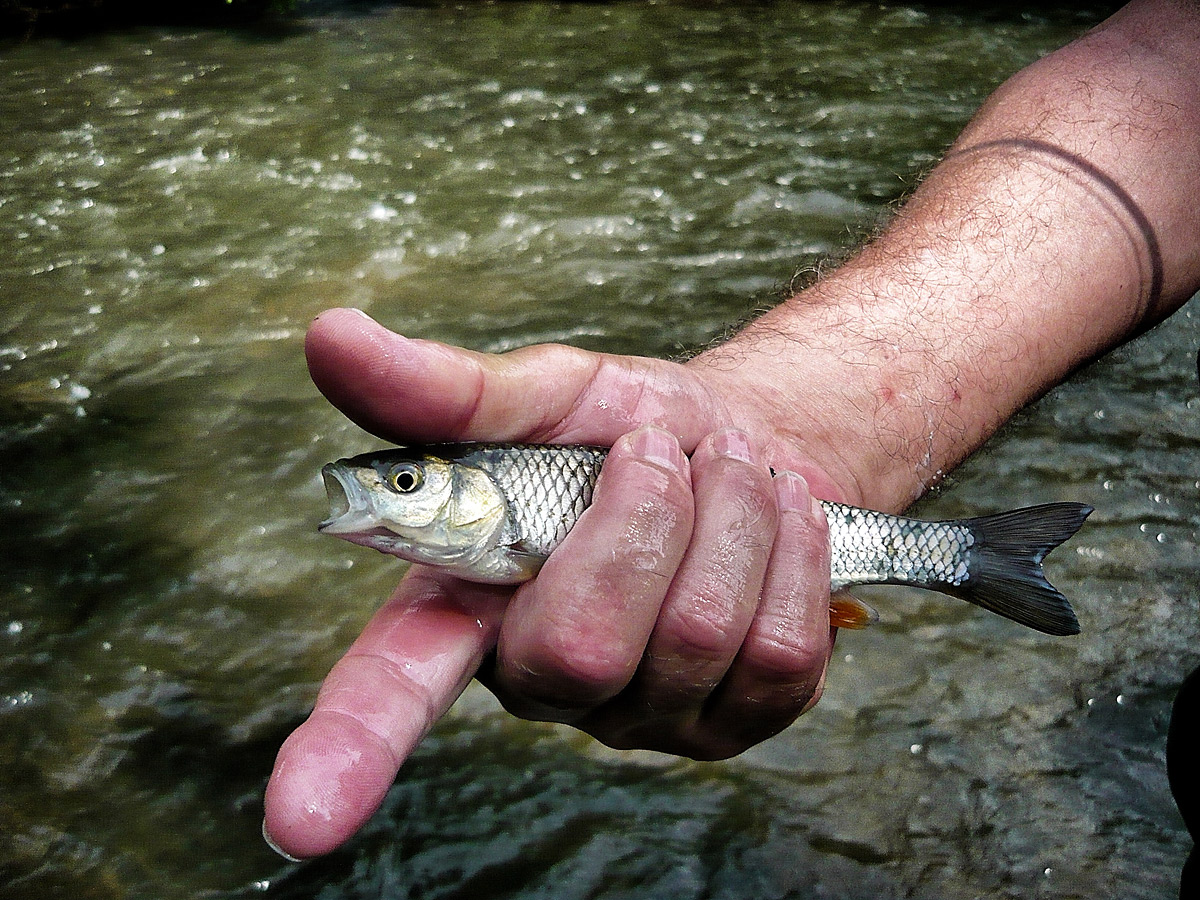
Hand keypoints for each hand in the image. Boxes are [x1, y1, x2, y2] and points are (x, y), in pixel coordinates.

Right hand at [263, 308, 849, 858]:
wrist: (755, 447)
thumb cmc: (631, 429)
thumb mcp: (548, 396)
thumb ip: (448, 389)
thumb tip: (329, 335)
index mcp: (466, 601)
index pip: (392, 688)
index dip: (346, 750)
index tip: (300, 821)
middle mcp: (540, 678)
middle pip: (582, 646)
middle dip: (648, 516)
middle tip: (664, 456)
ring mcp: (639, 717)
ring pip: (700, 638)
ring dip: (733, 516)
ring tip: (730, 474)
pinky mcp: (732, 726)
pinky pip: (782, 656)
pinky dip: (797, 556)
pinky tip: (780, 522)